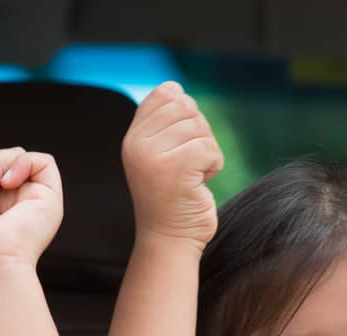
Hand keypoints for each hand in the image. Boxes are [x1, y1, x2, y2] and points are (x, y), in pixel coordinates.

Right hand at [122, 82, 222, 249]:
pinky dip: (213, 165)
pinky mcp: (175, 168)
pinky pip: (210, 148)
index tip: (181, 143)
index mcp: (133, 138)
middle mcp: (138, 144)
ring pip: (200, 128)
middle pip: (186, 107)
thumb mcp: (161, 153)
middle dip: (199, 132)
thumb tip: (175, 87)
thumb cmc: (172, 197)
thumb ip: (166, 122)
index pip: (165, 93)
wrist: (169, 238)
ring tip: (191, 176)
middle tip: (189, 163)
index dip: (185, 112)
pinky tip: (198, 183)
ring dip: (207, 152)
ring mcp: (154, 156)